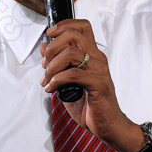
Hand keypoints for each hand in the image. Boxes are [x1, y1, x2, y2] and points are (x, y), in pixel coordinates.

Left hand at [40, 20, 136, 148]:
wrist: (106, 125)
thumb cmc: (90, 105)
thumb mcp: (67, 82)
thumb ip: (57, 65)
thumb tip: (45, 49)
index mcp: (92, 55)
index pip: (82, 27)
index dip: (64, 25)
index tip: (50, 34)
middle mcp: (97, 59)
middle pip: (73, 36)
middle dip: (52, 48)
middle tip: (44, 64)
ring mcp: (99, 70)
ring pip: (70, 54)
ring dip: (52, 67)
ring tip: (46, 80)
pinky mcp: (99, 84)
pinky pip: (73, 74)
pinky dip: (56, 80)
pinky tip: (52, 89)